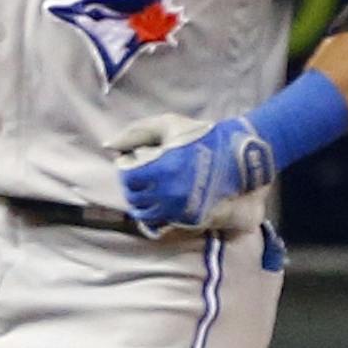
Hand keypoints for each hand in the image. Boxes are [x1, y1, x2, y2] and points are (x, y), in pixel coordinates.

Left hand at [109, 113, 274, 233]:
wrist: (239, 156)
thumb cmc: (201, 137)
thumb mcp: (168, 126)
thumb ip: (136, 133)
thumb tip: (109, 145)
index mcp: (161, 169)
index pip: (127, 178)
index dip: (126, 170)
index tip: (132, 162)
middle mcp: (169, 193)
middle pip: (134, 198)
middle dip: (132, 187)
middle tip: (140, 176)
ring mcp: (180, 208)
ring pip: (146, 214)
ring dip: (143, 202)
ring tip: (150, 189)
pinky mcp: (190, 218)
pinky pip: (163, 221)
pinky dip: (158, 212)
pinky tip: (163, 199)